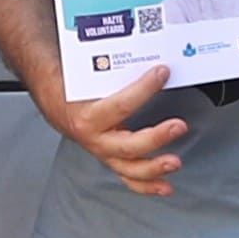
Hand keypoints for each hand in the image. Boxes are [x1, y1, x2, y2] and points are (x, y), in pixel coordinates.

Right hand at [55, 64, 189, 198]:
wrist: (59, 106)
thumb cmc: (75, 91)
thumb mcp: (88, 76)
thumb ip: (111, 67)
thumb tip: (141, 50)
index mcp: (88, 117)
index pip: (120, 104)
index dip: (143, 89)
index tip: (161, 73)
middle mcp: (95, 139)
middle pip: (128, 145)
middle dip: (156, 137)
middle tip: (178, 126)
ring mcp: (105, 153)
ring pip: (130, 168)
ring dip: (155, 167)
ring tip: (175, 161)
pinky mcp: (112, 160)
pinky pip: (130, 178)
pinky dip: (149, 185)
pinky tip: (166, 186)